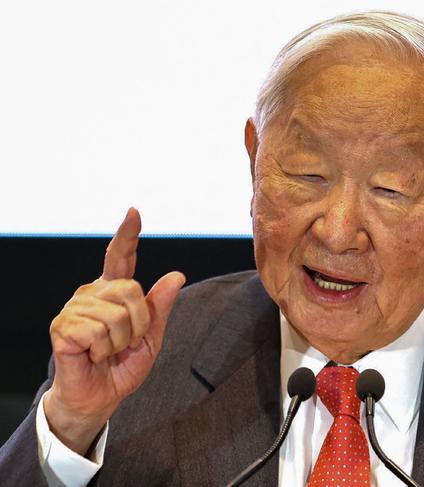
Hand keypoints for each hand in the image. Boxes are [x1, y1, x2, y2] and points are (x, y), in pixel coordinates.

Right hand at [44, 208, 185, 454]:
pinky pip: (97, 331)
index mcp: (114, 292)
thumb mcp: (151, 337)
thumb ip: (160, 307)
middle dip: (139, 324)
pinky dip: (103, 350)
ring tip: (107, 350)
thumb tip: (177, 275)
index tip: (134, 211)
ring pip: (115, 315)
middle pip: (130, 290)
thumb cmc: (122, 365)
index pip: (121, 256)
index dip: (128, 234)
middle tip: (126, 343)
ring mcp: (74, 308)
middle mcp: (92, 293)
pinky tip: (92, 355)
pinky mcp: (62, 326)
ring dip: (120, 341)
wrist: (99, 397)